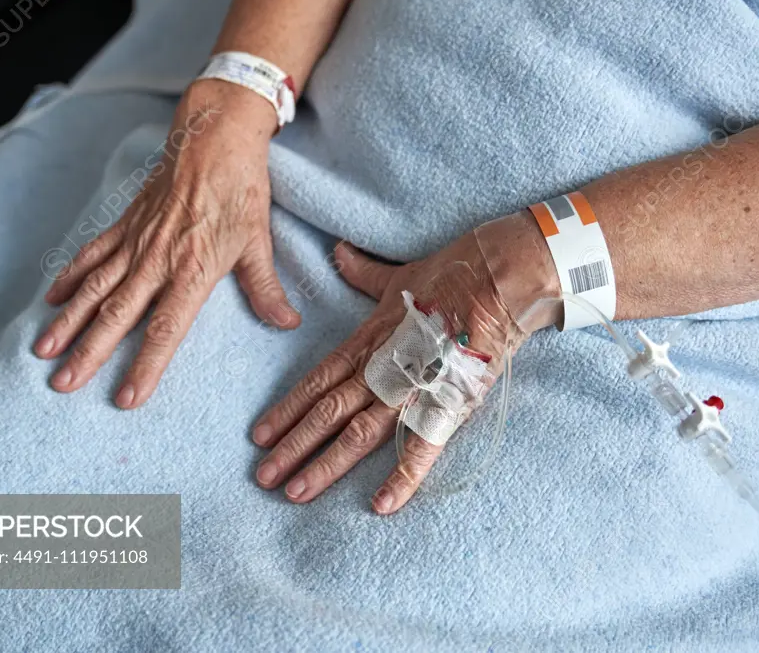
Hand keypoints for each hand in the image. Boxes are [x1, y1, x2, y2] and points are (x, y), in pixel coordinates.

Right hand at [34, 80, 299, 408]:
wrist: (214, 136)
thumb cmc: (241, 190)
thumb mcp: (258, 241)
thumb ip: (266, 288)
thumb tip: (286, 324)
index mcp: (194, 268)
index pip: (166, 328)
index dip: (146, 365)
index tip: (127, 398)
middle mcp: (158, 259)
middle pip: (118, 314)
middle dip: (89, 352)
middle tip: (63, 385)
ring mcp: (137, 240)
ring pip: (95, 287)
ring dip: (68, 321)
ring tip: (44, 351)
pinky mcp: (126, 223)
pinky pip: (92, 254)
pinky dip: (70, 277)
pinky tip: (51, 300)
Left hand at [252, 213, 559, 513]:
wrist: (499, 276)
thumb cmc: (451, 272)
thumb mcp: (398, 274)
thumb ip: (364, 273)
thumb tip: (339, 253)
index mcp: (369, 341)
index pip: (317, 381)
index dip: (287, 409)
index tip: (258, 436)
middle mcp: (382, 369)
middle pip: (326, 413)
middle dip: (293, 447)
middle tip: (263, 478)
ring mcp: (413, 387)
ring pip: (358, 433)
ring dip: (326, 465)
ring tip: (296, 493)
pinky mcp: (448, 402)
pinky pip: (422, 445)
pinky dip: (403, 476)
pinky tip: (382, 505)